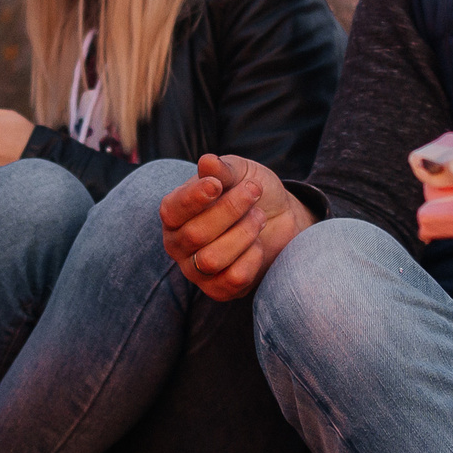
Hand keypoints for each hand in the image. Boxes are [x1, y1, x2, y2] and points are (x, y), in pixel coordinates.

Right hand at [159, 154, 310, 302]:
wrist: (280, 218)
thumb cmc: (250, 191)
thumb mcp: (239, 172)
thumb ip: (223, 170)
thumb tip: (207, 162)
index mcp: (174, 214)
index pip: (172, 210)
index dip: (193, 198)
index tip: (218, 185)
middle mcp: (178, 244)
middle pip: (196, 235)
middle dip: (230, 210)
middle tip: (253, 191)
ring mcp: (196, 270)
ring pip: (213, 259)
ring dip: (244, 233)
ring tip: (259, 216)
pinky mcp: (219, 290)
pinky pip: (234, 278)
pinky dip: (252, 257)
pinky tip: (257, 244)